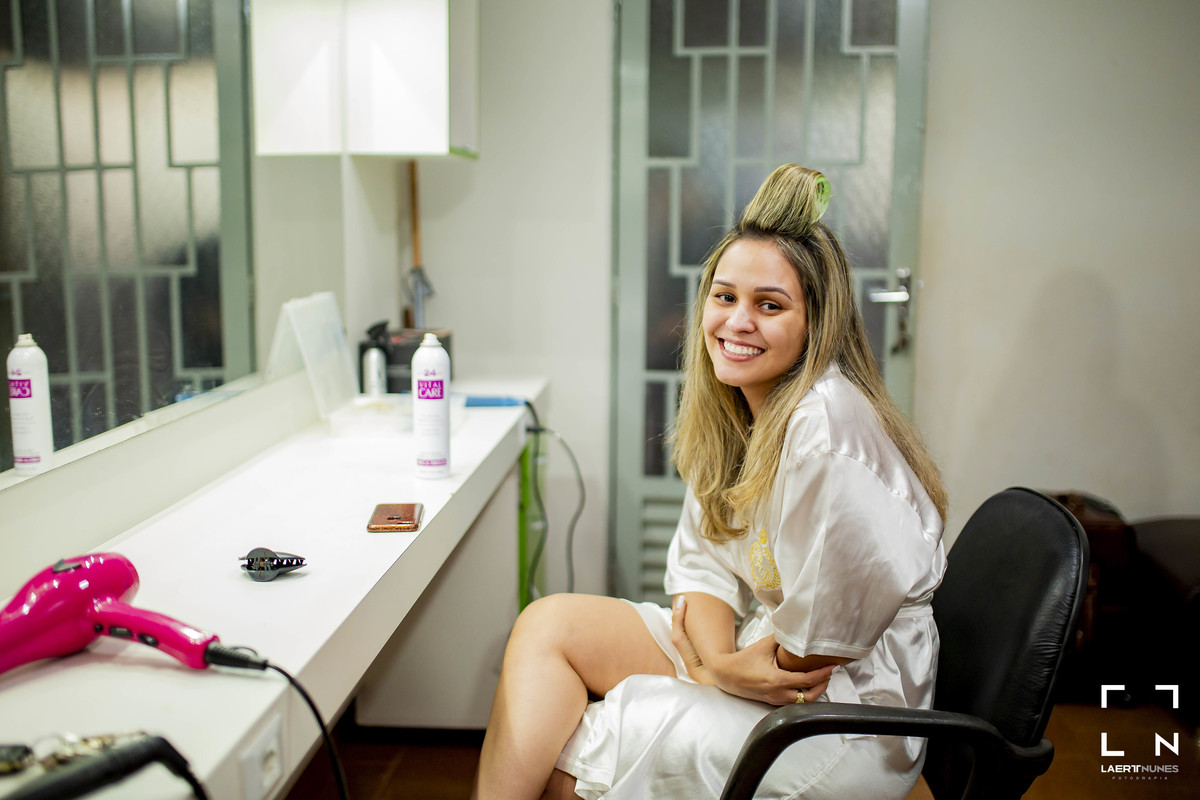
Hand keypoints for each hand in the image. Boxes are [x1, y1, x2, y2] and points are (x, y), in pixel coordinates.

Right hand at [672, 596, 832, 705]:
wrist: (727, 675)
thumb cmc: (744, 660)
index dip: (823, 674)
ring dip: (814, 692)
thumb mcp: (763, 646)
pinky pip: (794, 702)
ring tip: (821, 679)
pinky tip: (806, 685)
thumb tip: (795, 627)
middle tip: (829, 674)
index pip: (807, 680)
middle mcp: (778, 693)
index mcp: (777, 680)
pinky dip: (803, 695)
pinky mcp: (773, 702)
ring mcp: (776, 700)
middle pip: (810, 697)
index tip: (833, 666)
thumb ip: (780, 638)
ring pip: (803, 702)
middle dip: (822, 686)